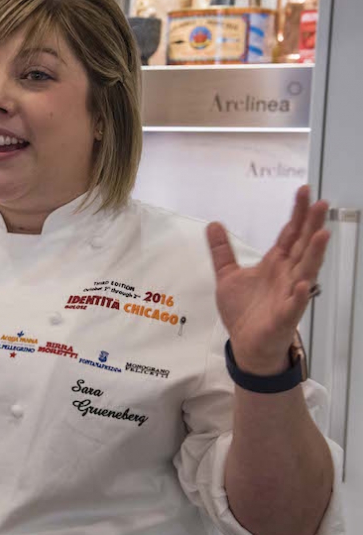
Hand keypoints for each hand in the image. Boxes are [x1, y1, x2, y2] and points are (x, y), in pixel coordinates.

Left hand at [207, 185, 328, 374]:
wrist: (246, 343)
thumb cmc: (244, 310)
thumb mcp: (228, 276)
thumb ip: (222, 251)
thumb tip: (213, 224)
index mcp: (275, 264)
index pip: (290, 234)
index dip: (297, 214)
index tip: (305, 191)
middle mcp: (287, 276)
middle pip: (302, 246)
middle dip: (311, 225)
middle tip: (321, 203)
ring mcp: (289, 295)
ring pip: (306, 272)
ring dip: (315, 253)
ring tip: (322, 234)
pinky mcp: (284, 317)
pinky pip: (294, 305)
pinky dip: (299, 296)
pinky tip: (303, 285)